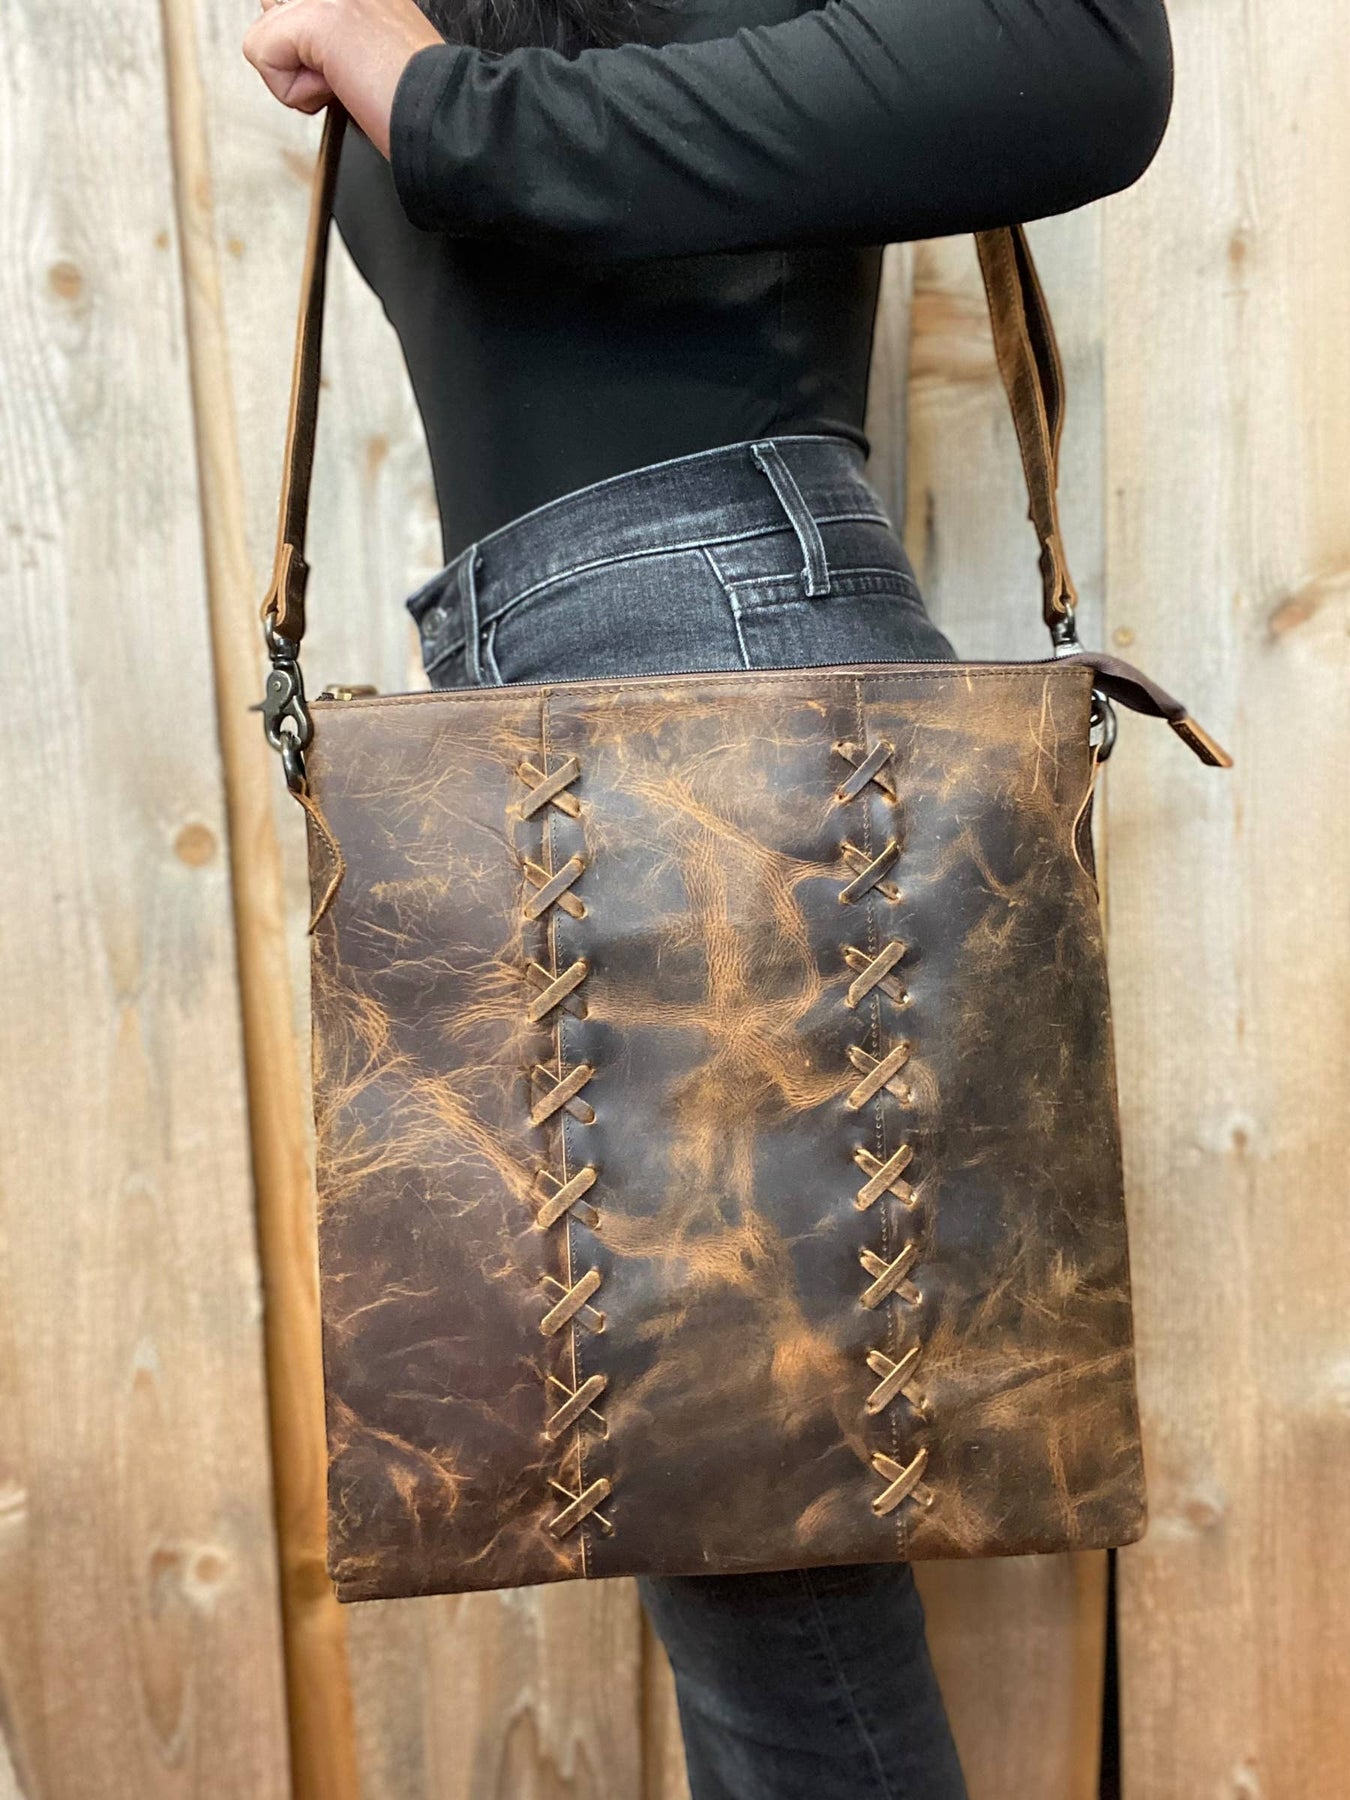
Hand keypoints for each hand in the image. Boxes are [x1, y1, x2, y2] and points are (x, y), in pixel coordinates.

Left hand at [243, 0, 443, 157]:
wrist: (450, 120)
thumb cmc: (423, 101)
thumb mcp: (377, 49)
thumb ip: (337, 34)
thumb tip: (301, 43)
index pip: (292, 7)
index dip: (306, 46)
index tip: (345, 65)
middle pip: (274, 9)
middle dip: (297, 54)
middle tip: (347, 75)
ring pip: (265, 33)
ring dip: (298, 76)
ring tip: (347, 84)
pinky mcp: (318, 19)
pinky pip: (262, 54)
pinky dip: (293, 91)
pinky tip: (338, 91)